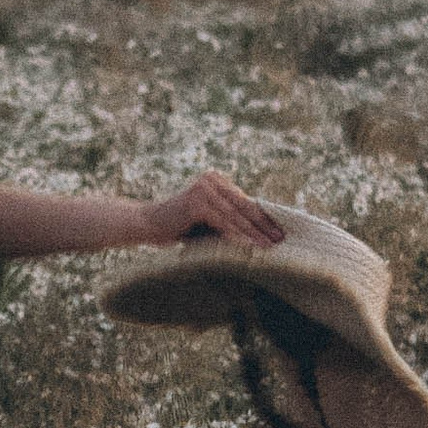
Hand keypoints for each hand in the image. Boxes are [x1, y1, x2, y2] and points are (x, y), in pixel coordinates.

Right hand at [148, 172, 283, 248]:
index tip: (279, 232)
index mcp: (217, 180)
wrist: (147, 225)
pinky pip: (222, 222)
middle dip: (263, 226)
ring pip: (235, 216)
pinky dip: (236, 236)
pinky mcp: (197, 202)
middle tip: (280, 240)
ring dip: (253, 234)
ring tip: (268, 248)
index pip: (245, 201)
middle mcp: (212, 180)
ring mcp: (204, 189)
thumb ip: (229, 220)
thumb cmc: (179, 227)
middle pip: (244, 207)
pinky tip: (249, 248)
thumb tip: (260, 234)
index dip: (263, 218)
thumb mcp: (209, 220)